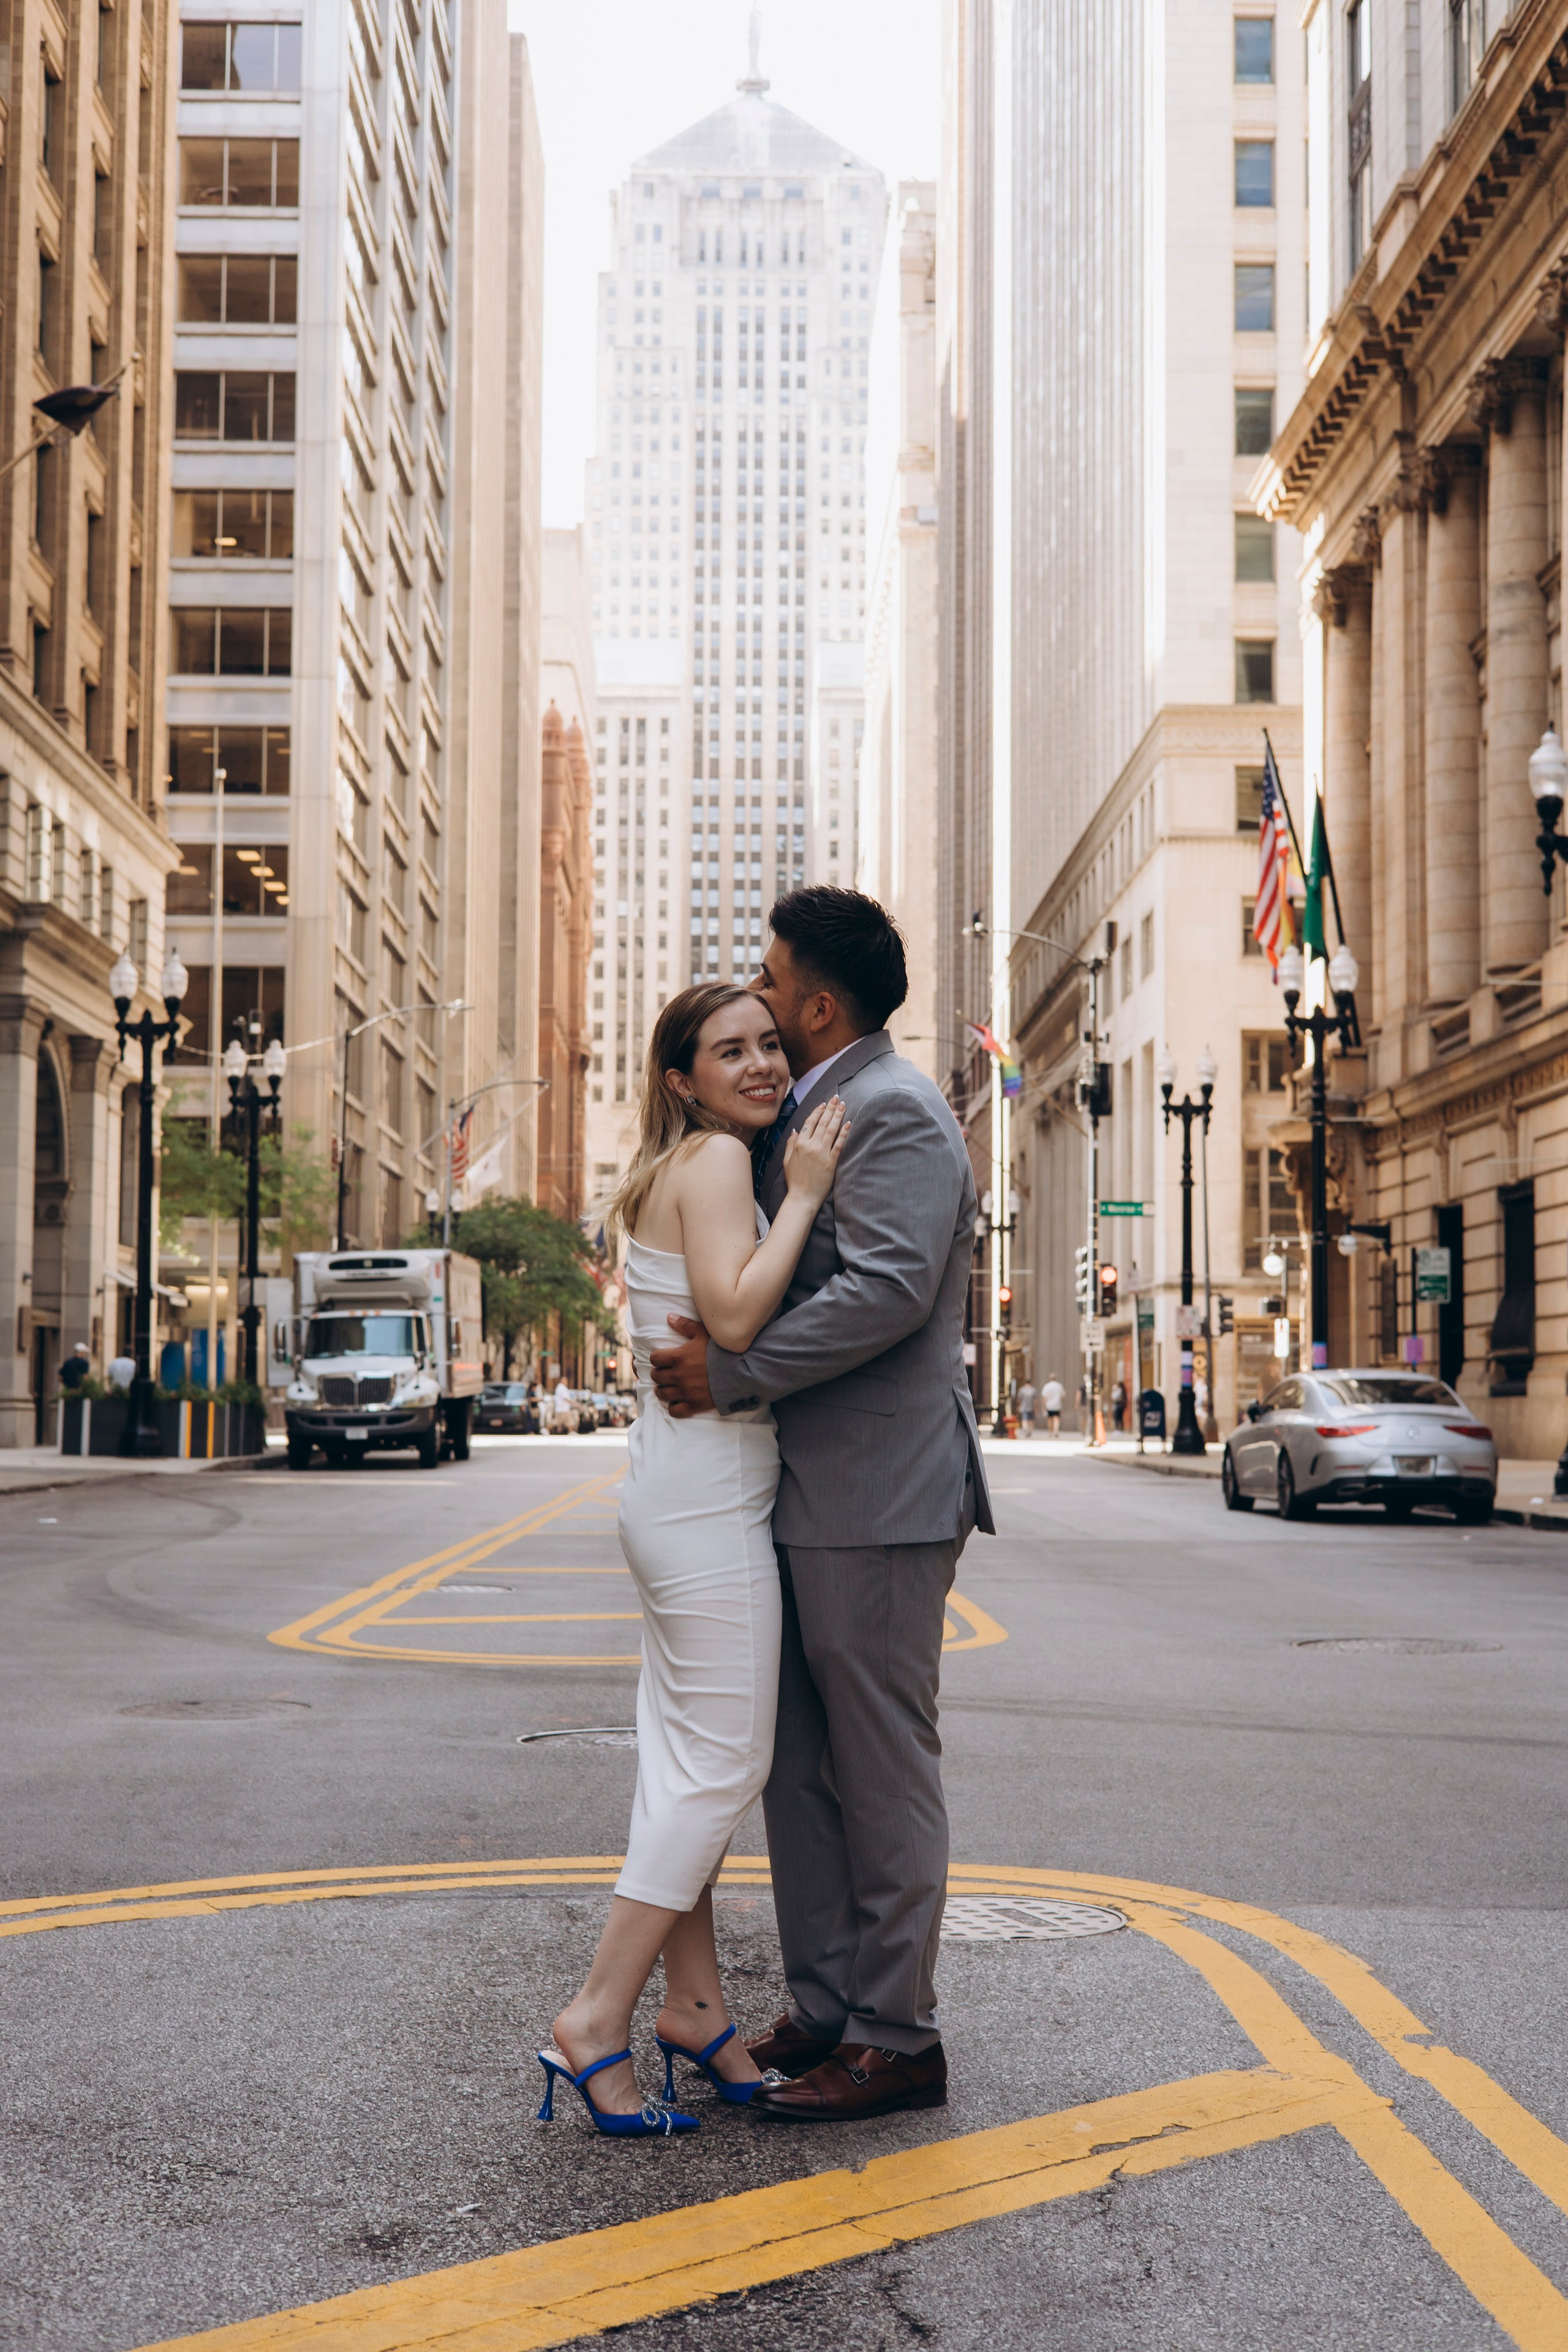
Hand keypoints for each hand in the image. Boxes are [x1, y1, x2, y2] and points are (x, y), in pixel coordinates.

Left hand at [648, 1314, 715, 1417]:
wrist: (741, 1371)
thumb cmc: (722, 1350)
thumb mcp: (704, 1333)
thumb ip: (685, 1325)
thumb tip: (669, 1317)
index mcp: (679, 1357)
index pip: (655, 1358)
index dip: (657, 1358)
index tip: (663, 1359)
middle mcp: (679, 1375)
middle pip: (656, 1376)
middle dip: (659, 1373)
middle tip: (666, 1372)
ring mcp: (686, 1391)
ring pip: (662, 1393)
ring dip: (663, 1389)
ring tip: (668, 1386)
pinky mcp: (694, 1404)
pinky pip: (675, 1410)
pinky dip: (673, 1406)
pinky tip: (677, 1401)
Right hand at [781, 1095, 849, 1209]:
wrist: (802, 1197)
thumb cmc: (794, 1180)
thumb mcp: (786, 1161)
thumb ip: (790, 1144)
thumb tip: (795, 1130)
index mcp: (799, 1144)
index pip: (809, 1122)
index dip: (817, 1111)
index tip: (823, 1104)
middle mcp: (810, 1146)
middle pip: (822, 1123)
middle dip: (830, 1108)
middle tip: (836, 1098)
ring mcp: (822, 1153)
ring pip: (831, 1130)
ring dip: (838, 1116)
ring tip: (843, 1105)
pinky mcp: (831, 1162)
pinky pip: (839, 1144)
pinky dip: (844, 1133)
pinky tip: (848, 1123)